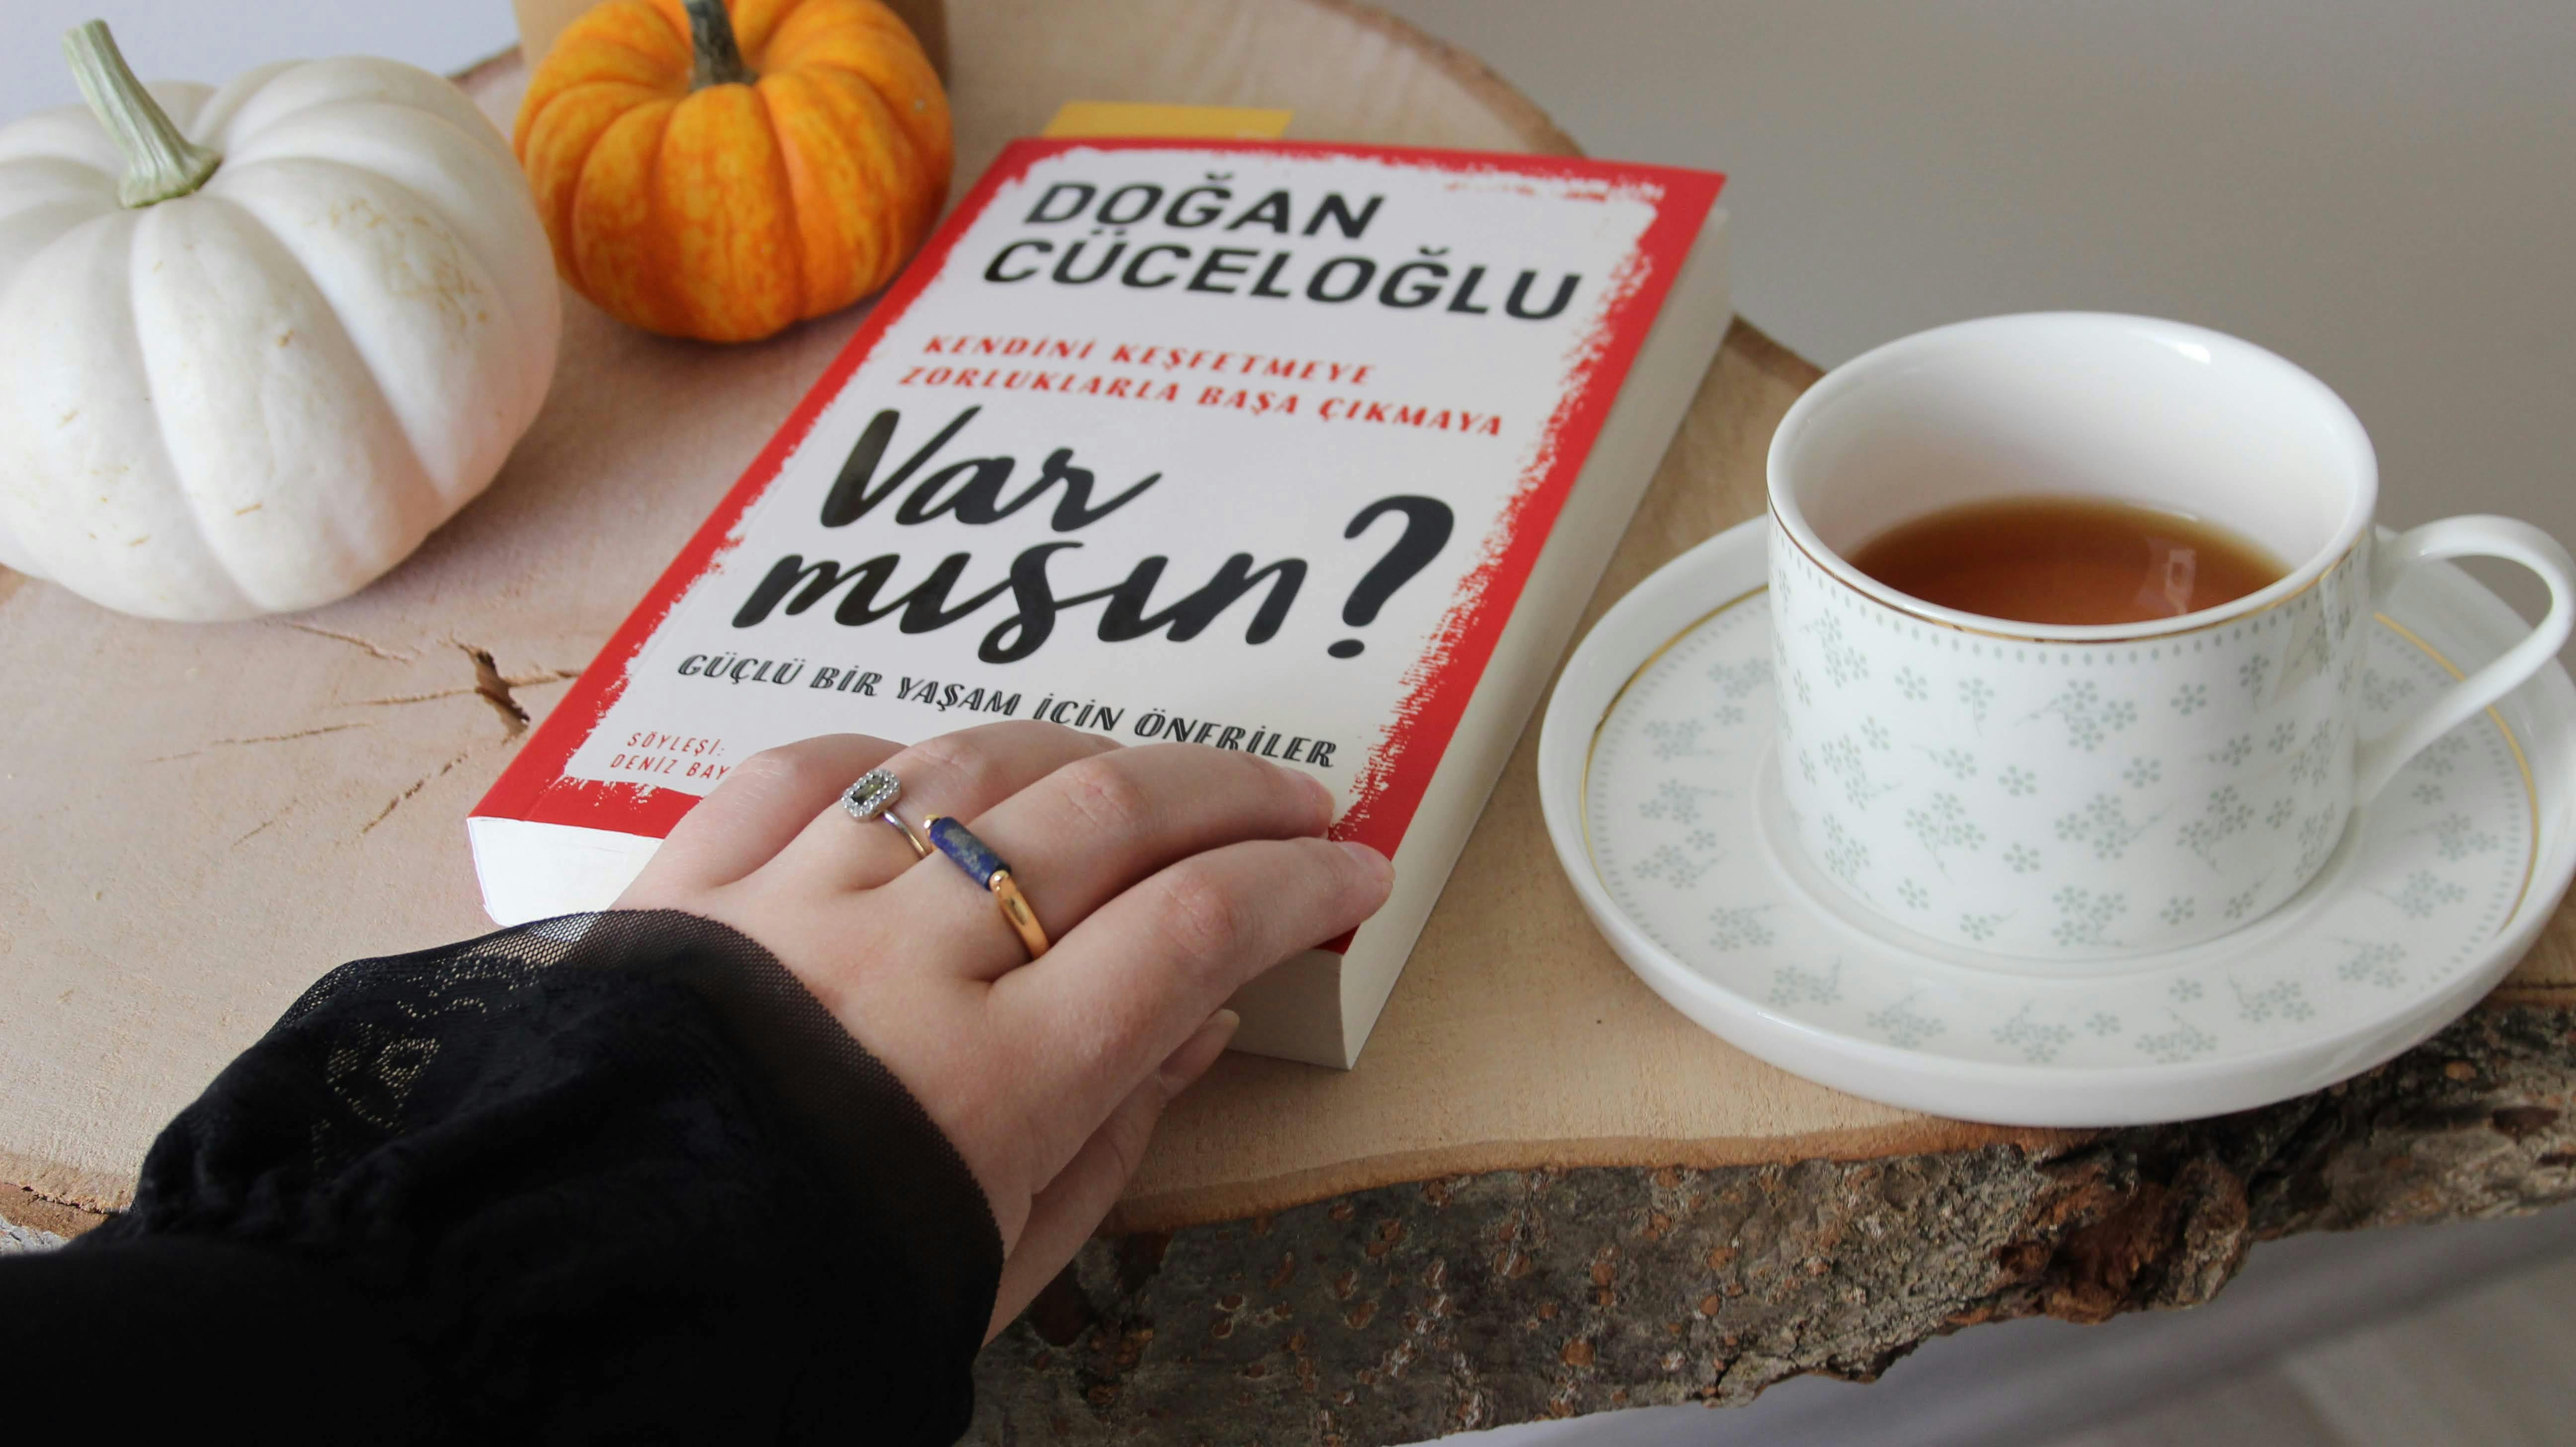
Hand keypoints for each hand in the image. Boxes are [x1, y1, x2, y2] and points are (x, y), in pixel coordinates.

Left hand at [613, 721, 1392, 1337]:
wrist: (582, 1305)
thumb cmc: (808, 1299)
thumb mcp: (1000, 1260)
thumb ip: (1113, 1133)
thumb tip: (1205, 1014)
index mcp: (989, 1084)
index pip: (1192, 932)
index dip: (1299, 884)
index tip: (1357, 870)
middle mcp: (899, 966)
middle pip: (1104, 817)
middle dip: (1227, 792)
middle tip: (1292, 802)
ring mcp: (789, 906)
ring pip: (969, 768)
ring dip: (1079, 756)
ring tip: (1134, 782)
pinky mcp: (690, 883)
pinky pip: (809, 768)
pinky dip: (894, 757)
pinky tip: (943, 776)